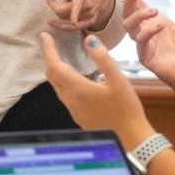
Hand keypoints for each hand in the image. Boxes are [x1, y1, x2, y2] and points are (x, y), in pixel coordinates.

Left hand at [41, 32, 153, 148]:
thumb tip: (90, 40)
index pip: (54, 65)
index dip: (48, 49)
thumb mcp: (118, 79)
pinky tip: (76, 81)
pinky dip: (63, 83)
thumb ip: (103, 58)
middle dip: (50, 58)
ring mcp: (73, 110)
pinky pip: (64, 96)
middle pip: (52, 76)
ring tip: (62, 59)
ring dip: (56, 71)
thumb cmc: (126, 108)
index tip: (45, 36)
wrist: (130, 139)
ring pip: (57, 87)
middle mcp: (71, 100)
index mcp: (78, 88)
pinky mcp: (79, 117)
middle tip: (53, 45)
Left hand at [45, 0, 116, 32]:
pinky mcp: (90, 22)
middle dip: (53, 6)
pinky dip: (63, 25)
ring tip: (61, 3)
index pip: (73, 4)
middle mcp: (88, 5)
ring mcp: (90, 15)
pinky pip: (73, 29)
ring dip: (60, 13)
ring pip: (66, 20)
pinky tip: (60, 18)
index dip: (60, 6)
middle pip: (64, 13)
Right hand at [123, 0, 174, 94]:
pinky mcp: (145, 56)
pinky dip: (147, 32)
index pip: (138, 6)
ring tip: (153, 11)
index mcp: (157, 23)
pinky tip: (160, 26)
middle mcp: (148, 32)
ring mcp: (145, 44)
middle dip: (129, 1)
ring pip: (128, 26)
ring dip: (138, 15)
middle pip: (128, 14)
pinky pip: (139, 41)